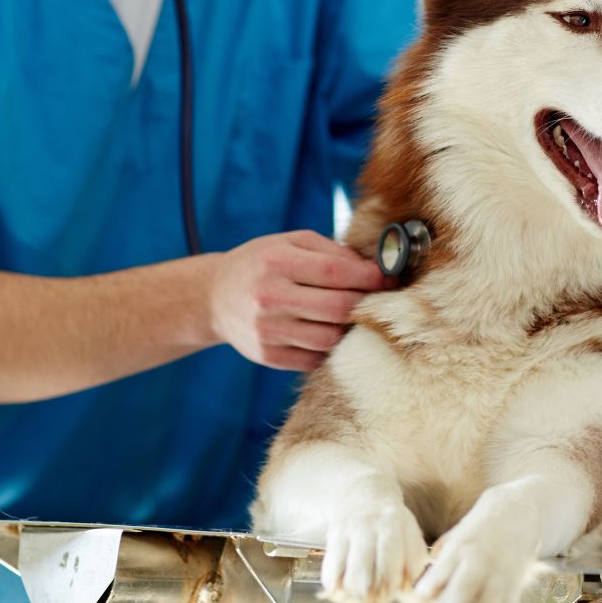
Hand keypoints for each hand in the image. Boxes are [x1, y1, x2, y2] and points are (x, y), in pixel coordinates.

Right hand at [208, 230, 386, 371]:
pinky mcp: (267, 355)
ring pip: (329, 338)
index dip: (369, 277)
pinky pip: (314, 359)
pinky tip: (329, 332)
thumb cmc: (262, 264)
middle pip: (337, 308)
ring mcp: (266, 330)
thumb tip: (374, 269)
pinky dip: (329, 348)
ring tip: (352, 316)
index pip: (335, 272)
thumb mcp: (289, 243)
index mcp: (275, 262)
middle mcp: (269, 297)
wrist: (214, 297)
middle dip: (366, 303)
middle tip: (379, 299)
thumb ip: (331, 251)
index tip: (387, 278)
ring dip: (348, 328)